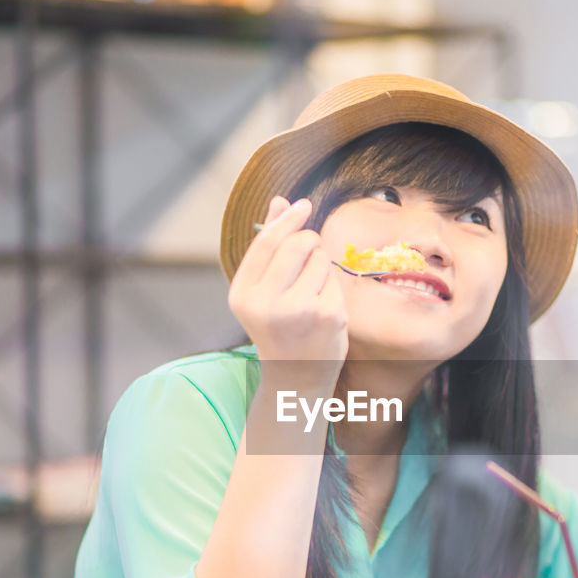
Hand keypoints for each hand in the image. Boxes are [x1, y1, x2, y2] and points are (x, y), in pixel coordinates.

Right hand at [228, 196, 347, 386]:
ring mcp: (300, 310)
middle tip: (309, 253)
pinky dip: (331, 286)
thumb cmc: (278, 326)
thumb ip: (268, 246)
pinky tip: (322, 308)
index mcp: (243, 294)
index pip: (266, 243)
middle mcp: (267, 303)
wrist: (296, 376)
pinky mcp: (328, 315)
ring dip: (320, 266)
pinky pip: (335, 279)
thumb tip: (280, 201)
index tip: (302, 204)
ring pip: (320, 259)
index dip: (286, 219)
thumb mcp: (261, 290)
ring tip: (310, 292)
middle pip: (297, 244)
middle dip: (308, 240)